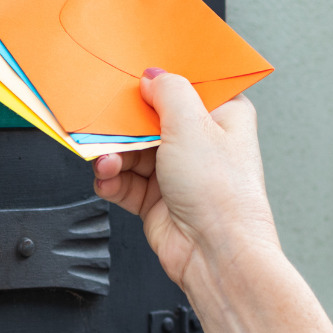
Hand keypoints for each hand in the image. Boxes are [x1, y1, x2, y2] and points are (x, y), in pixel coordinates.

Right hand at [93, 70, 279, 287]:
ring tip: (108, 161)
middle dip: (125, 123)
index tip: (135, 77)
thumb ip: (168, 91)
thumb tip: (151, 77)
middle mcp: (200, 141)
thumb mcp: (192, 124)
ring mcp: (176, 170)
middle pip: (150, 117)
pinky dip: (111, 178)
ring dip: (114, 154)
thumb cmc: (222, 194)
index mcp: (223, 115)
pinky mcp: (156, 197)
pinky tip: (109, 178)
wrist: (215, 255)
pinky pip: (123, 178)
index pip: (188, 85)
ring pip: (131, 148)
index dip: (161, 79)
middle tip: (110, 124)